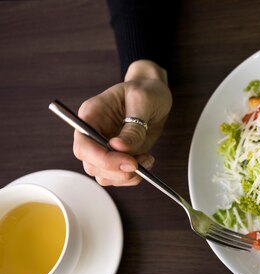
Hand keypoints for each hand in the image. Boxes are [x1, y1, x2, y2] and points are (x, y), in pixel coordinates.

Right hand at [73, 60, 171, 185]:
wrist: (156, 96)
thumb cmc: (146, 92)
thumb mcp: (142, 101)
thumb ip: (133, 127)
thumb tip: (119, 147)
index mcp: (92, 115)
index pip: (84, 145)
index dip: (102, 158)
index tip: (128, 162)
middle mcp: (93, 134)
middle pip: (91, 164)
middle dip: (116, 170)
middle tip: (139, 164)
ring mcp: (104, 147)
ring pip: (103, 175)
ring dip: (126, 175)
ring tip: (146, 159)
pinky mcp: (117, 157)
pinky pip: (117, 176)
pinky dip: (133, 176)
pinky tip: (146, 162)